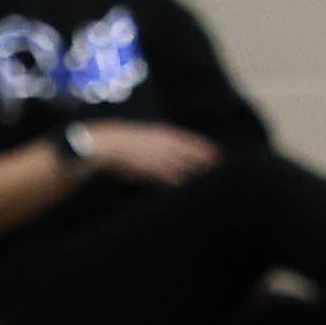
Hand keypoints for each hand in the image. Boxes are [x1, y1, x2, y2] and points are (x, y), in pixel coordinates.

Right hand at [72, 118, 219, 186]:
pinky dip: (180, 184)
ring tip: (209, 183)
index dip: (204, 149)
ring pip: (184, 168)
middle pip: (192, 155)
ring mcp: (160, 158)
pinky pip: (171, 179)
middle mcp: (166, 145)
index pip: (190, 141)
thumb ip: (156, 143)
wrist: (106, 146)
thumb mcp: (142, 136)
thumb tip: (166, 147)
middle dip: (206, 163)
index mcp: (164, 134)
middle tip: (220, 170)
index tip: (217, 155)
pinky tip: (186, 190)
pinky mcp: (152, 171)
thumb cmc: (121, 142)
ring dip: (196, 175)